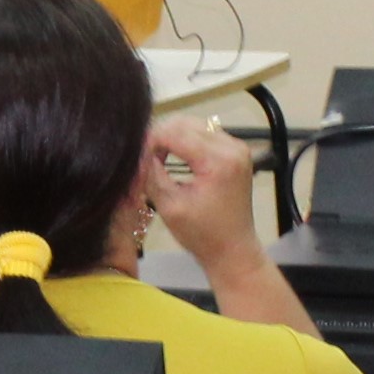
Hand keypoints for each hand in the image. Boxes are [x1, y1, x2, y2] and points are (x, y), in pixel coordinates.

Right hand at [142, 117, 263, 267]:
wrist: (234, 251)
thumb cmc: (202, 235)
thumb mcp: (169, 206)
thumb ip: (151, 173)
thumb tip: (137, 151)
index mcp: (218, 161)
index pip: (175, 133)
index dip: (150, 140)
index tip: (135, 155)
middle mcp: (232, 147)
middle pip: (186, 123)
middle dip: (161, 136)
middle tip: (145, 158)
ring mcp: (237, 148)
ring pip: (195, 125)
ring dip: (174, 136)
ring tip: (158, 158)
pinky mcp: (237, 152)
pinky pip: (206, 134)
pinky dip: (187, 141)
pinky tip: (175, 157)